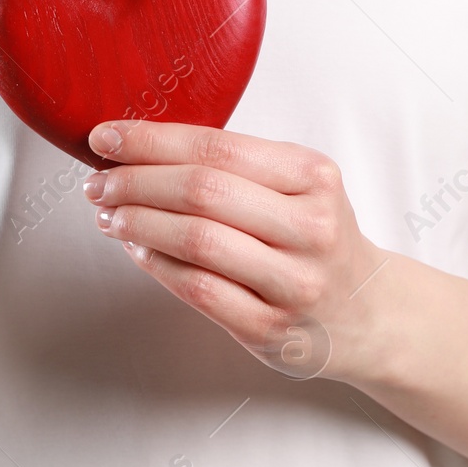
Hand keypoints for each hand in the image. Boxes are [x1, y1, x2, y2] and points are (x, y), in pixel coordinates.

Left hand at [83, 119, 390, 380]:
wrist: (369, 313)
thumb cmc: (316, 239)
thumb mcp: (300, 187)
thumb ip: (236, 166)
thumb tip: (140, 148)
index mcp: (314, 176)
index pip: (218, 147)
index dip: (151, 141)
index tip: (105, 138)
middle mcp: (309, 226)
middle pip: (202, 192)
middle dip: (135, 182)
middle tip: (98, 183)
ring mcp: (293, 282)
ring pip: (195, 241)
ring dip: (138, 223)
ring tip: (108, 215)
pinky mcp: (270, 327)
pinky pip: (197, 289)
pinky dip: (156, 264)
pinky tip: (137, 249)